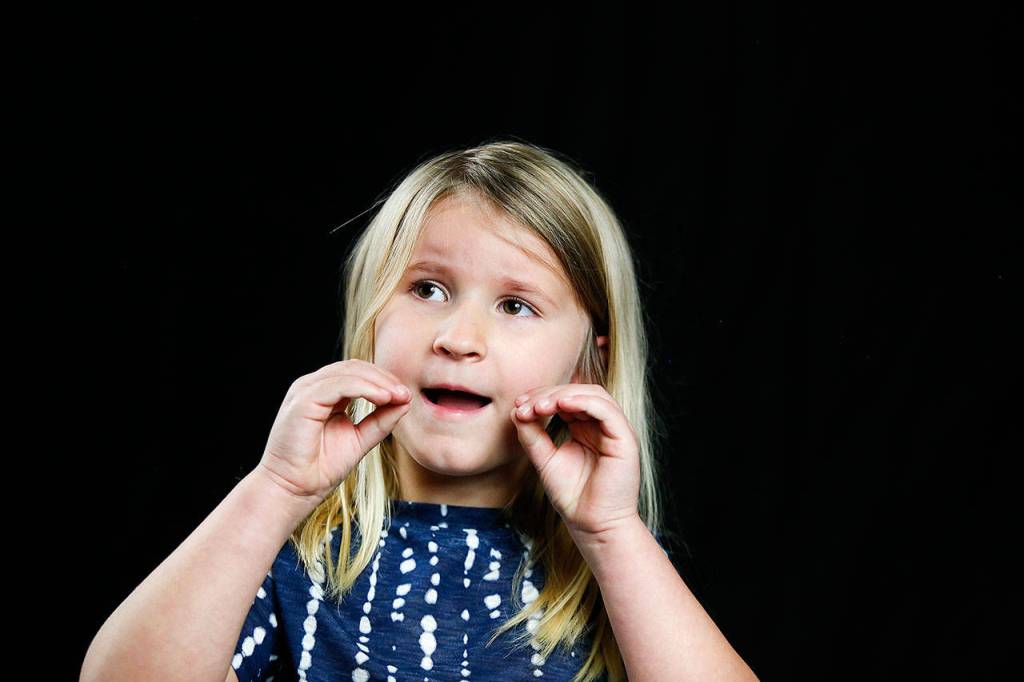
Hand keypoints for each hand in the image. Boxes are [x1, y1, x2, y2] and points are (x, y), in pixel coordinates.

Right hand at [258, 359, 412, 504]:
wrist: (294, 490)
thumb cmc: (320, 468)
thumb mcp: (360, 439)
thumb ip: (380, 420)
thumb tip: (404, 401)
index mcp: (322, 394)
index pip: (356, 373)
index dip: (383, 380)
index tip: (406, 395)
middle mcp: (312, 387)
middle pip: (354, 367)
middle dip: (384, 378)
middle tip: (405, 393)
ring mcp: (305, 391)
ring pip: (348, 372)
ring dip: (378, 382)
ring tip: (398, 396)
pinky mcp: (303, 401)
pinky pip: (339, 385)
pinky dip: (365, 388)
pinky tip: (383, 398)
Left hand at [510, 383, 640, 538]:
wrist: (592, 525)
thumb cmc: (573, 497)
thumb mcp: (545, 460)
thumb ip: (533, 436)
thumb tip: (517, 411)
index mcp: (586, 428)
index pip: (566, 399)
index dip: (542, 397)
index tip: (518, 406)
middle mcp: (603, 426)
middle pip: (579, 392)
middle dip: (549, 394)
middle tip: (525, 405)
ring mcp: (616, 430)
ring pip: (593, 395)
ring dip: (564, 395)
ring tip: (540, 406)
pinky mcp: (625, 438)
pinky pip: (606, 410)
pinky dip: (584, 402)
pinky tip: (562, 404)